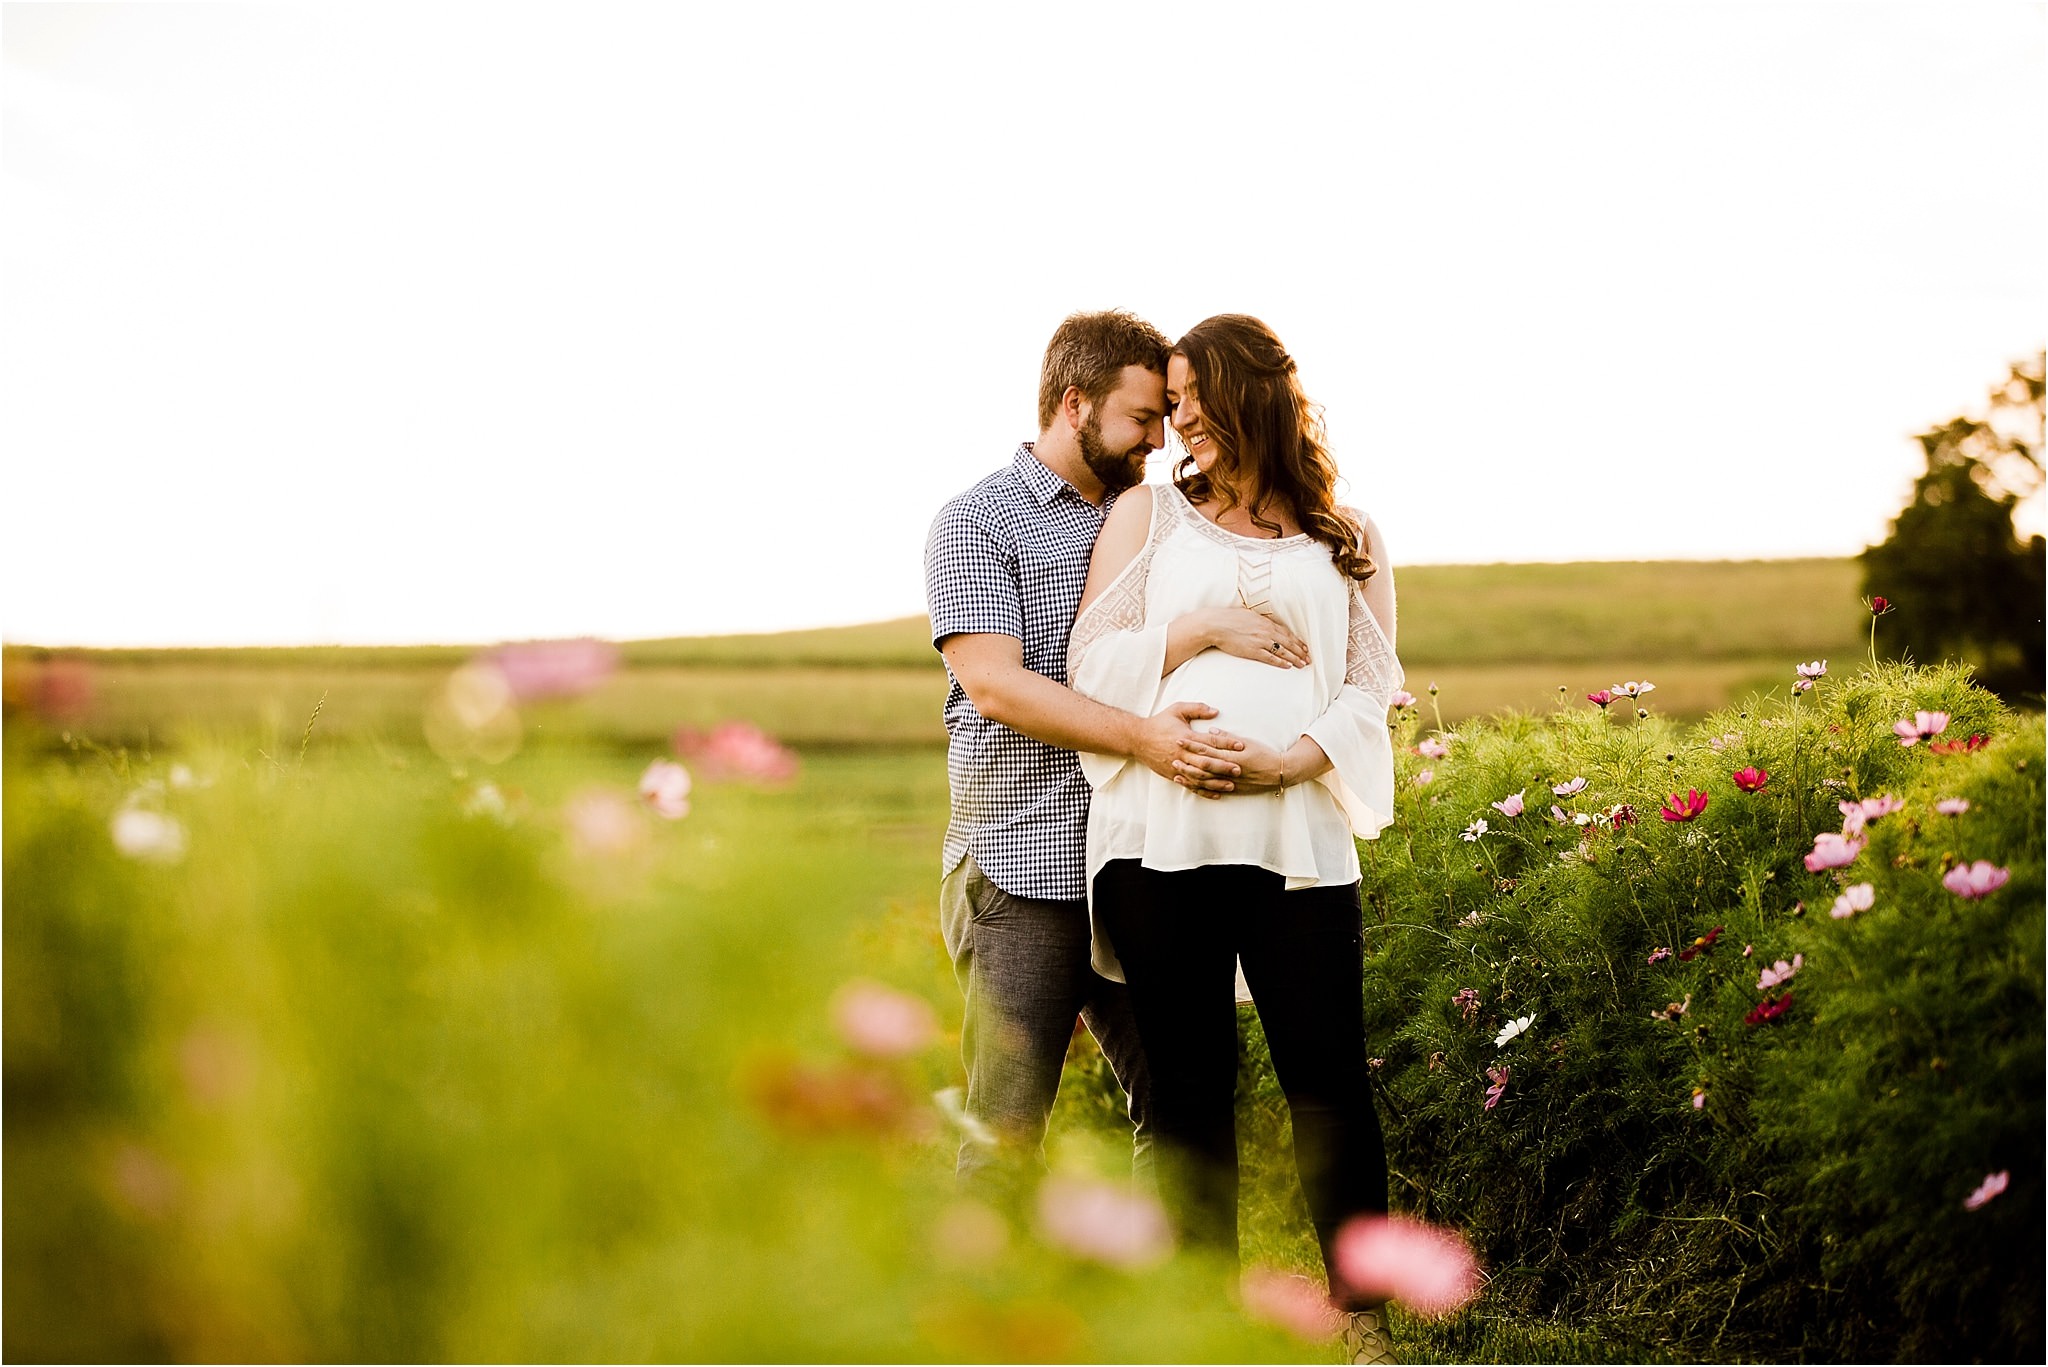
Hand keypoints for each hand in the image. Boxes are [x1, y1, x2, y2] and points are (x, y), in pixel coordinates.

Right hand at [1137, 701, 1242, 798]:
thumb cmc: (1159, 723)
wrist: (1138, 739)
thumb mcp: (1177, 709)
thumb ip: (1197, 708)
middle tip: (1240, 769)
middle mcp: (1182, 753)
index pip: (1210, 741)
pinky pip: (1190, 785)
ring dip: (1216, 781)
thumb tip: (1216, 711)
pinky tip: (1216, 794)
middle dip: (1224, 766)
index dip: (1226, 743)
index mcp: (1186, 737)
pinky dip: (1203, 790)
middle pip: (1206, 762)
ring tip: (1231, 785)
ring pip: (1200, 777)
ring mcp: (1177, 766)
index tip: (1240, 745)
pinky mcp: (1173, 775)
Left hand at [1175, 731, 1329, 795]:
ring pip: (1205, 780)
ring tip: (1176, 770)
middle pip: (1203, 765)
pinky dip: (1199, 788)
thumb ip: (1227, 738)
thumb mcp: (1247, 742)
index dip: (1192, 744)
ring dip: (1189, 775)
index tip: (1179, 738)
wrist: (1279, 772)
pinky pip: (1211, 790)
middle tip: (1172, 755)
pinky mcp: (1231, 790)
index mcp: (1232, 755)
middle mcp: (1229, 769)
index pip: (1208, 748)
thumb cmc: (1263, 754)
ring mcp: (1229, 781)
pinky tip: (1189, 785)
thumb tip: (1211, 731)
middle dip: (1186, 760)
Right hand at [1201, 608, 1308, 668]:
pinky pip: (1271, 658)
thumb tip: (1264, 623)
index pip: (1286, 633)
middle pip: (1288, 643)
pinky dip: (1281, 662)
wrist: (1216, 624)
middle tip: (1308, 658)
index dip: (1297, 641)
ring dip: (1294, 658)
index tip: (1304, 647)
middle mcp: (1266, 632)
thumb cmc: (1229, 619)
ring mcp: (1261, 641)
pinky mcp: (1253, 651)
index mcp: (1266, 622)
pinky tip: (1288, 666)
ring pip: (1283, 651)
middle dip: (1300, 651)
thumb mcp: (1248, 615)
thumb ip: (1259, 621)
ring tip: (1303, 664)